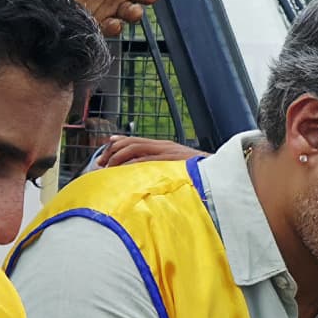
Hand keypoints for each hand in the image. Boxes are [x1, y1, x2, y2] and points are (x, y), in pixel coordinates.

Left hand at [88, 134, 204, 170]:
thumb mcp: (177, 168)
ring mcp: (166, 153)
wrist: (217, 175)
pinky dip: (131, 166)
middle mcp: (163, 147)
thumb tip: (144, 177)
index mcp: (164, 147)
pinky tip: (122, 173)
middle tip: (101, 163)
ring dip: (118, 158)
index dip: (117, 143)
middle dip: (112, 151)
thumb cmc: (198, 176)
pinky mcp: (169, 162)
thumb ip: (161, 168)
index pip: (135, 140)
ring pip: (135, 149)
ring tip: (109, 169)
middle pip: (131, 142)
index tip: (105, 151)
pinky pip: (145, 161)